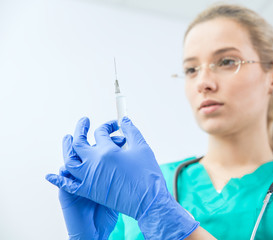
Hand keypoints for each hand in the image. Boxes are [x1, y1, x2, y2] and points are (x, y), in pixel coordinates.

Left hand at [46, 117, 198, 238]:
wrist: (148, 202)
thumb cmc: (147, 175)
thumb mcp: (142, 148)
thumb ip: (131, 131)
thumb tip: (124, 120)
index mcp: (107, 151)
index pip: (101, 132)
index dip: (108, 125)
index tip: (115, 125)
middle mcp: (94, 163)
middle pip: (79, 143)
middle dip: (80, 128)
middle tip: (84, 121)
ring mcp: (89, 178)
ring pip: (70, 161)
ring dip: (67, 149)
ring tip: (69, 140)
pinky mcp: (89, 191)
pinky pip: (69, 185)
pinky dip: (59, 179)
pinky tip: (52, 174)